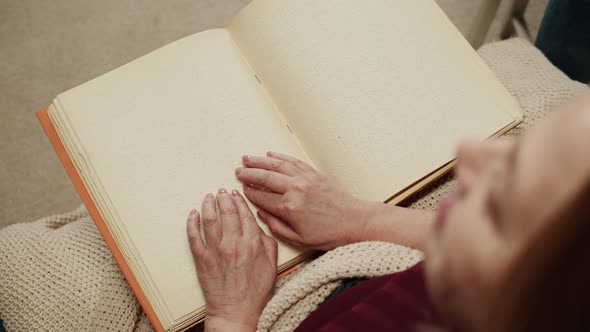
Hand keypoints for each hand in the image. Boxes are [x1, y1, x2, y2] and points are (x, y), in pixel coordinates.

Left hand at [186, 189, 277, 331]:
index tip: (236, 194)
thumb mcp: (271, 265)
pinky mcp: (201, 259)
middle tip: (222, 191)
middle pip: (227, 212)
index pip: (245, 214)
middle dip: (224, 198)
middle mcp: (233, 243)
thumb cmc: (255, 292)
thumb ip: (267, 242)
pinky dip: (192, 222)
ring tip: (208, 197)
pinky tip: (193, 214)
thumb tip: (259, 227)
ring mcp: (215, 250)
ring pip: (209, 219)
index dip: (240, 201)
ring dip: (208, 205)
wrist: (236, 311)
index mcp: (252, 243)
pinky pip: (194, 235)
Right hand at [235, 151, 376, 250]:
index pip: (262, 197)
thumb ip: (276, 227)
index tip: (241, 189)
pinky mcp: (314, 174)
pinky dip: (281, 157)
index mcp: (289, 208)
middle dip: (249, 174)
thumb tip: (261, 214)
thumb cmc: (329, 234)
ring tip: (247, 158)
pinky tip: (271, 155)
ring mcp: (305, 179)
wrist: (354, 222)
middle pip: (265, 177)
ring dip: (260, 161)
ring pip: (277, 166)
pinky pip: (293, 162)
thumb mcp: (299, 240)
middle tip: (238, 171)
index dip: (250, 193)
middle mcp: (295, 189)